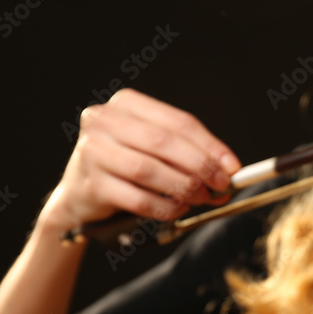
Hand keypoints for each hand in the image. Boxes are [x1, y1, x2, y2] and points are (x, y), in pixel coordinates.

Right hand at [40, 88, 240, 231]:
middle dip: (199, 166)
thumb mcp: (154, 150)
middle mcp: (103, 121)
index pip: (178, 122)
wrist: (80, 197)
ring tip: (201, 198)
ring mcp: (92, 151)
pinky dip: (164, 207)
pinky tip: (178, 209)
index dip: (210, 145)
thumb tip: (228, 169)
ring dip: (183, 187)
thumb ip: (188, 152)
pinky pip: (137, 198)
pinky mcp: (90, 184)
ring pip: (149, 170)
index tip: (232, 167)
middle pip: (164, 142)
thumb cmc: (125, 168)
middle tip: (220, 185)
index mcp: (126, 104)